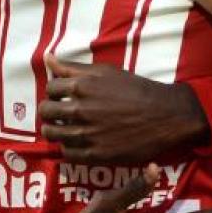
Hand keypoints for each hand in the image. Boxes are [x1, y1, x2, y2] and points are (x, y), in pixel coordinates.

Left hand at [38, 54, 209, 163]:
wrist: (165, 116)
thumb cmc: (136, 90)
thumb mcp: (107, 72)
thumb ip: (74, 67)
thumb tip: (48, 58)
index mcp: (83, 86)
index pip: (50, 88)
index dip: (55, 91)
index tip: (63, 95)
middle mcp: (81, 110)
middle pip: (46, 112)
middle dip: (50, 111)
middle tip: (60, 112)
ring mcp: (87, 134)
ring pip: (53, 134)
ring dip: (55, 130)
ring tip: (65, 128)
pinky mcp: (96, 154)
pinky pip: (67, 153)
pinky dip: (68, 147)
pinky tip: (78, 141)